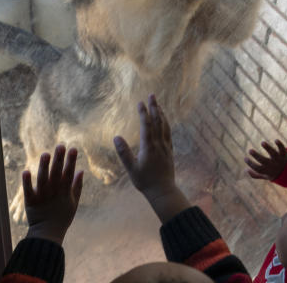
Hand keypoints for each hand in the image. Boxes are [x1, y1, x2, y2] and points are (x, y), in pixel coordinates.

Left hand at [22, 145, 83, 244]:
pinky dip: (27, 182)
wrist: (48, 234)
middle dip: (59, 159)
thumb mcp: (74, 202)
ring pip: (43, 179)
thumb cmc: (62, 217)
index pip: (69, 174)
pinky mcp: (31, 201)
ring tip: (45, 154)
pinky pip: (28, 190)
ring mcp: (42, 196)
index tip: (73, 149)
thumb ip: (77, 186)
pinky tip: (26, 171)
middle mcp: (54, 192)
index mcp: (65, 192)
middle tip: (60, 146)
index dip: (71, 161)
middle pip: (57, 173)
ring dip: (44, 167)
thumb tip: (81, 170)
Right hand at [114, 95, 189, 221]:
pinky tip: (164, 121)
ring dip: (161, 114)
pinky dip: (166, 124)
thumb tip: (116, 137)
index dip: (143, 113)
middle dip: (154, 107)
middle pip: (157, 121)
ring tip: (158, 104)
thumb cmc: (145, 181)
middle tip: (152, 95)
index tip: (140, 102)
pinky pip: (168, 133)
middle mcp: (159, 144)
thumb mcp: (131, 168)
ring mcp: (166, 147)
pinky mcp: (170, 151)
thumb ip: (124, 153)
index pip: (146, 125)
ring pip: (165, 126)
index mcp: (149, 147)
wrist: (163, 191)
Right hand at [245, 139, 286, 179]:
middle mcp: (273, 165)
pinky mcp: (284, 154)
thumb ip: (256, 174)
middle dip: (256, 155)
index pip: (257, 168)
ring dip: (268, 148)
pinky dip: (280, 145)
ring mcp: (279, 160)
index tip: (245, 158)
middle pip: (263, 161)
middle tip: (250, 150)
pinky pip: (282, 149)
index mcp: (267, 171)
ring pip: (273, 154)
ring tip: (262, 142)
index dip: (250, 163)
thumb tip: (245, 170)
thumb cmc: (276, 174)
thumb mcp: (266, 176)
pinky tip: (276, 140)